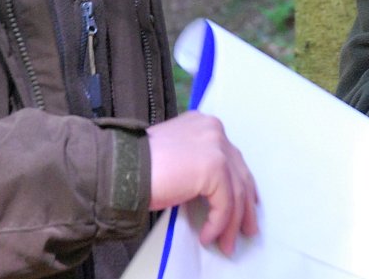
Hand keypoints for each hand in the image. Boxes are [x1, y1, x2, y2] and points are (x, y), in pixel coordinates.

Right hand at [147, 111, 258, 254]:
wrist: (122, 168)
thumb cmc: (139, 167)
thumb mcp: (177, 159)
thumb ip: (197, 164)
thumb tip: (213, 192)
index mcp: (203, 125)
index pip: (232, 158)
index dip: (241, 184)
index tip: (246, 204)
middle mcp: (213, 130)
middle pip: (240, 173)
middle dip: (244, 206)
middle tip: (244, 228)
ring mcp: (215, 146)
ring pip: (236, 191)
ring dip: (232, 223)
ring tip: (226, 243)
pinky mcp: (214, 166)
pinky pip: (224, 203)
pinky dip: (218, 223)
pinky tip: (207, 236)